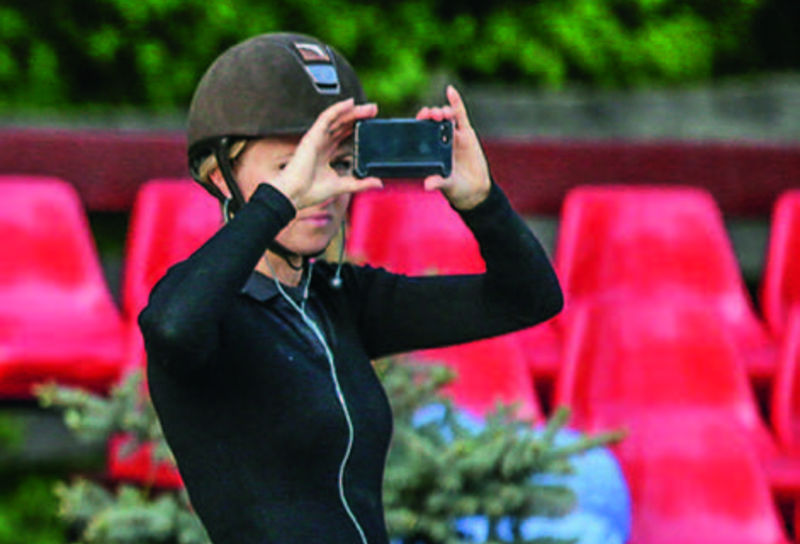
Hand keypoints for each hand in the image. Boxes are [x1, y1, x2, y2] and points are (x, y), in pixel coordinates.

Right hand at [271, 98, 382, 209]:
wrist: (294, 194)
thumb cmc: (311, 192)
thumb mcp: (343, 185)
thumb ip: (361, 183)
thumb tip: (379, 183)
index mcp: (327, 153)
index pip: (345, 136)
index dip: (358, 128)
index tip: (373, 125)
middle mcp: (322, 143)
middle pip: (343, 125)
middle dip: (359, 117)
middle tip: (374, 111)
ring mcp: (317, 138)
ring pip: (338, 119)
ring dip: (353, 111)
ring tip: (369, 108)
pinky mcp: (313, 135)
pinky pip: (327, 117)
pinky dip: (338, 109)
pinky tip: (351, 103)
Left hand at [416, 85, 490, 209]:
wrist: (475, 190)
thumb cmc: (456, 188)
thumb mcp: (447, 184)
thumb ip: (438, 182)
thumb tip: (427, 185)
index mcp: (431, 150)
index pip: (422, 131)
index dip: (419, 122)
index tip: (419, 118)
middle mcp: (440, 140)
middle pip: (433, 121)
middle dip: (431, 115)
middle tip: (430, 115)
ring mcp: (453, 135)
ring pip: (446, 117)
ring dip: (443, 111)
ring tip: (442, 113)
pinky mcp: (467, 133)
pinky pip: (461, 115)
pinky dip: (455, 102)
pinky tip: (450, 91)